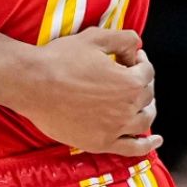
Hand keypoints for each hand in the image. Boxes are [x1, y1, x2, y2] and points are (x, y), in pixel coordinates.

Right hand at [7, 28, 159, 156]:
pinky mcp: (101, 142)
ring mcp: (115, 128)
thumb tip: (137, 46)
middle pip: (147, 96)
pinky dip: (147, 145)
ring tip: (142, 104)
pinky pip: (132, 148)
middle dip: (142, 84)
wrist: (32, 85)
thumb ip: (124, 38)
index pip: (147, 72)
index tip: (130, 58)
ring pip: (144, 121)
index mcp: (130, 82)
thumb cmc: (60, 60)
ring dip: (146, 110)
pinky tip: (154, 140)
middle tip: (130, 77)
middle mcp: (127, 108)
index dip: (140, 61)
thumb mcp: (95, 38)